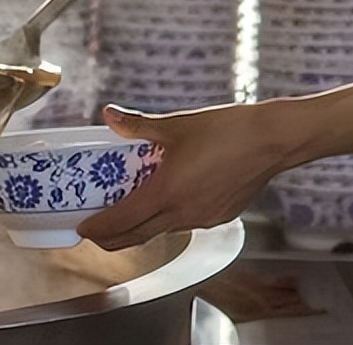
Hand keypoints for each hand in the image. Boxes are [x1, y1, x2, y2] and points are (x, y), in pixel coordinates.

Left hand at [75, 102, 285, 250]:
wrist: (271, 140)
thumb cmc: (227, 130)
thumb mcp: (176, 125)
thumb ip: (138, 125)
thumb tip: (110, 115)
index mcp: (166, 194)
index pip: (120, 224)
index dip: (96, 229)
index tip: (81, 228)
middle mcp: (182, 215)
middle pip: (136, 238)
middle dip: (111, 238)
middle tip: (95, 227)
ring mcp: (203, 220)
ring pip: (162, 230)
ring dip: (142, 224)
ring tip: (131, 203)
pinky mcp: (220, 217)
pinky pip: (186, 223)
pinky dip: (171, 215)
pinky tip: (173, 194)